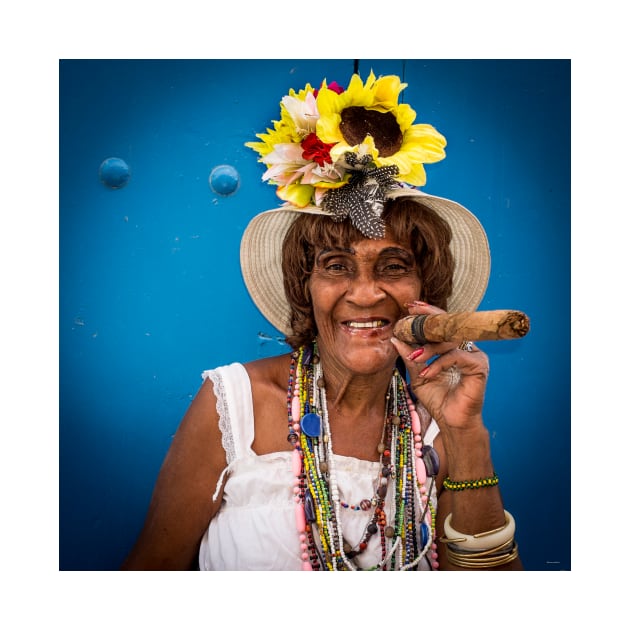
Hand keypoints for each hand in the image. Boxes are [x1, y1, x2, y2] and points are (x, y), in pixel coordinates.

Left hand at [390, 301, 489, 430]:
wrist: (451, 423)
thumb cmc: (438, 400)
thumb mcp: (418, 376)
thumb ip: (410, 357)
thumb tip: (395, 339)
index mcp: (452, 347)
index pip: (441, 325)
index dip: (427, 313)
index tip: (410, 307)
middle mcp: (465, 348)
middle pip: (448, 326)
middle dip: (428, 319)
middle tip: (410, 317)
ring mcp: (474, 355)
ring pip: (450, 340)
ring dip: (428, 347)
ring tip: (414, 357)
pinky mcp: (479, 366)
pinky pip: (456, 356)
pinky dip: (438, 363)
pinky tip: (426, 373)